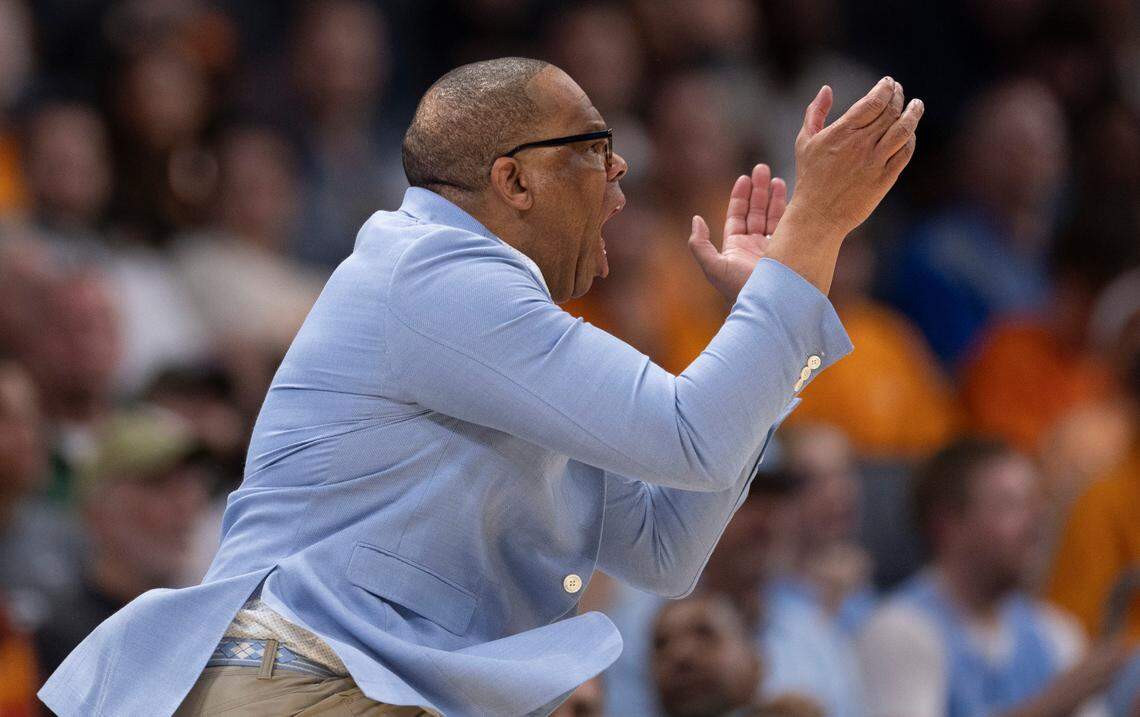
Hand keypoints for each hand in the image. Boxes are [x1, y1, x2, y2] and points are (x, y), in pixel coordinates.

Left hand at [688, 163, 787, 300]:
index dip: (740, 197)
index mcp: (735, 247)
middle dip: (758, 191)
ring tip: (776, 178)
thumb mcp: (714, 267)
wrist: (770, 306)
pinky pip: (789, 225)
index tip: (745, 178)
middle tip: (762, 169)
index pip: (737, 216)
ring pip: (773, 216)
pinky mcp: (790, 250)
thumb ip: (700, 244)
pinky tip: (790, 193)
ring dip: (774, 196)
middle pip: (755, 212)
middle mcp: (754, 246)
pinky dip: (789, 209)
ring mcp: (773, 248)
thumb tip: (696, 219)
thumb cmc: (740, 288)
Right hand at [762, 76, 922, 292]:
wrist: (819, 215)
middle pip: (890, 111)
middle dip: (898, 96)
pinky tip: (909, 133)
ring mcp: (875, 162)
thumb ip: (815, 112)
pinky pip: (905, 153)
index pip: (874, 101)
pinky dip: (910, 139)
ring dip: (913, 113)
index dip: (886, 88)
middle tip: (900, 91)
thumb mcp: (804, 141)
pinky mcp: (885, 179)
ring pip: (903, 129)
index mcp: (842, 132)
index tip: (889, 82)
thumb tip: (826, 89)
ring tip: (916, 105)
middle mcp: (861, 145)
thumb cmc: (810, 177)